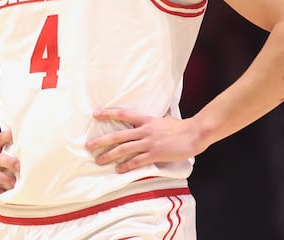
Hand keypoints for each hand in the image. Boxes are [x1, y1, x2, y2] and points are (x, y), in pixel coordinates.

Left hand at [85, 109, 206, 173]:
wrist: (194, 134)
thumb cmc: (180, 127)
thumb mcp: (164, 119)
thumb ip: (154, 120)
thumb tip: (155, 116)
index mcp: (146, 120)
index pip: (123, 114)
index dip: (108, 113)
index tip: (95, 114)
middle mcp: (144, 130)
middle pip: (118, 135)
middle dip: (102, 141)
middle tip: (89, 146)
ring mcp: (149, 142)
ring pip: (124, 149)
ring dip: (110, 155)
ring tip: (99, 160)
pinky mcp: (155, 154)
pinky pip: (138, 161)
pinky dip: (127, 165)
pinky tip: (119, 169)